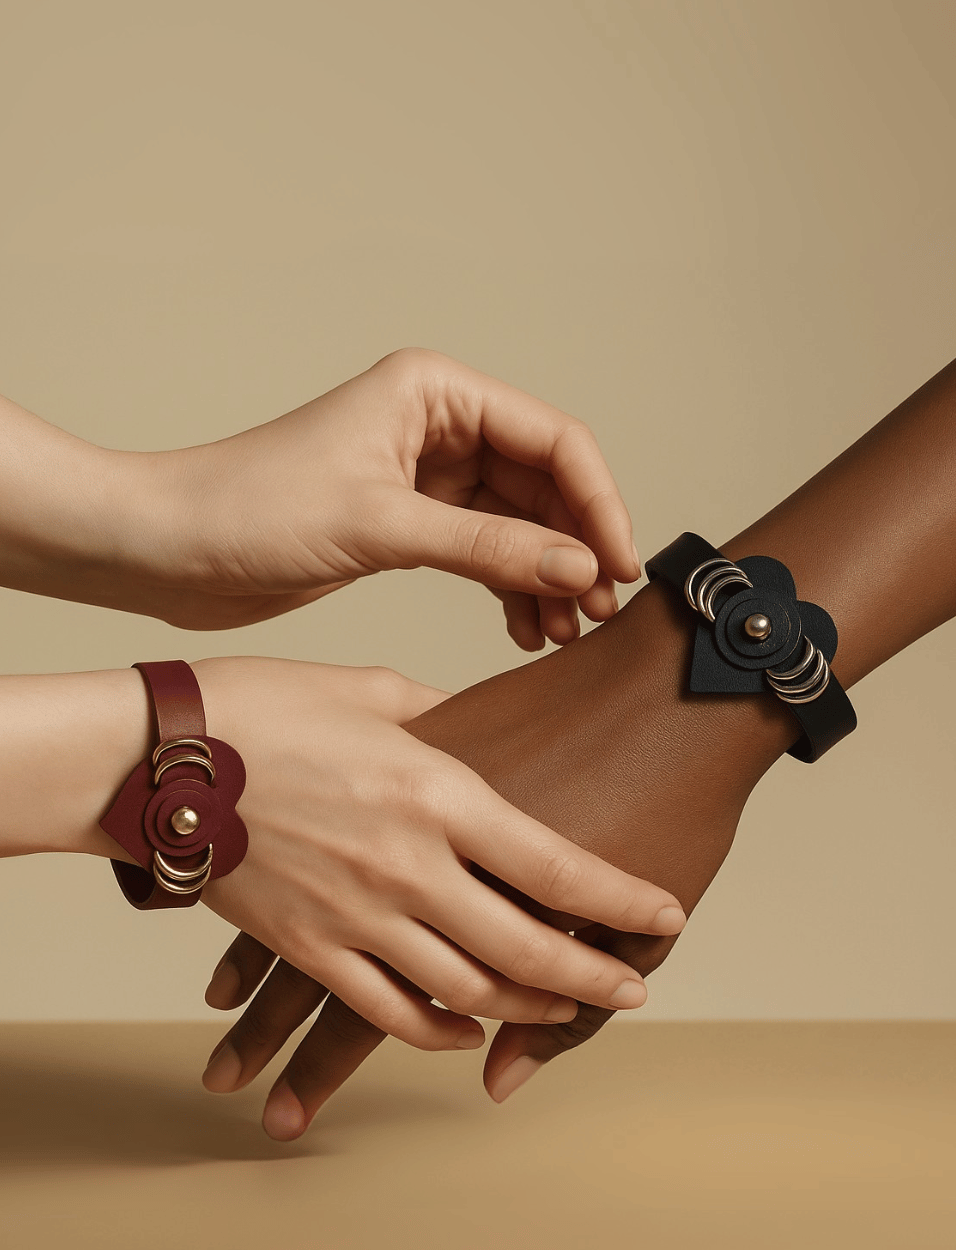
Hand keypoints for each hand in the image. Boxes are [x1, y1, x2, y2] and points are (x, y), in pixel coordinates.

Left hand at [140, 348, 640, 643]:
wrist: (166, 547)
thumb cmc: (248, 508)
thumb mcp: (381, 526)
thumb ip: (488, 547)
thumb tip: (582, 568)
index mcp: (435, 392)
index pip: (552, 439)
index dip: (597, 503)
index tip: (618, 567)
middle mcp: (437, 425)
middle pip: (543, 484)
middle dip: (573, 549)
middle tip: (594, 614)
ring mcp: (424, 476)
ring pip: (518, 524)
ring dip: (545, 576)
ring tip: (561, 632)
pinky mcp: (405, 521)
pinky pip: (482, 551)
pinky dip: (508, 588)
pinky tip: (523, 630)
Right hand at [202, 580, 783, 1138]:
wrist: (160, 758)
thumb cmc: (263, 707)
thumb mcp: (369, 689)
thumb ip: (438, 714)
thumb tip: (476, 726)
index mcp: (434, 791)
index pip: (555, 866)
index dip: (622, 901)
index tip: (666, 918)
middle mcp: (408, 866)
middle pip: (525, 949)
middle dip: (592, 978)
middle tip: (632, 989)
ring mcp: (357, 916)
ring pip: (467, 993)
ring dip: (528, 1009)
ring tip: (565, 1008)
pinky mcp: (310, 947)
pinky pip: (390, 1011)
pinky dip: (440, 1029)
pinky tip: (467, 1027)